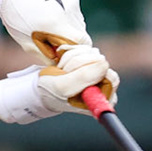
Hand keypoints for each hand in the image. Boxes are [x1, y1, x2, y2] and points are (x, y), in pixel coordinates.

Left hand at [0, 0, 88, 58]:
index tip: (63, 56)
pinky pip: (75, 14)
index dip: (75, 53)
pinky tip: (52, 16)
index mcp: (55, 24)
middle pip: (82, 35)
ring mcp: (71, 1)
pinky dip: (67, 19)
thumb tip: (59, 64)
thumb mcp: (26, 42)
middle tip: (56, 45)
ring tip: (51, 28)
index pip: (81, 45)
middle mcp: (68, 12)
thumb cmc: (14, 15)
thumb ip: (46, 54)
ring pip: (79, 25)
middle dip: (72, 44)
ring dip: (70, 31)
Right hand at [0, 45, 117, 123]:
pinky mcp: (91, 63)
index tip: (71, 75)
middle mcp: (105, 88)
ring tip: (62, 69)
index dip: (89, 72)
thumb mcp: (63, 86)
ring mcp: (98, 75)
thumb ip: (84, 76)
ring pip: (94, 54)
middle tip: (63, 71)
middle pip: (102, 62)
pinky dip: (73, 52)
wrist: (40, 86)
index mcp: (103, 100)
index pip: (111, 77)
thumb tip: (105, 63)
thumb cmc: (50, 91)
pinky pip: (87, 49)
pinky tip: (63, 61)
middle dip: (79, 63)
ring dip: (74, 58)